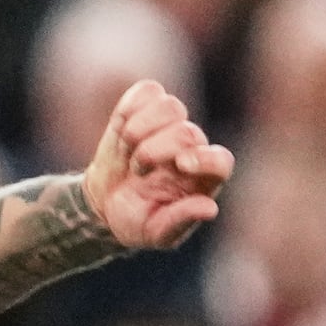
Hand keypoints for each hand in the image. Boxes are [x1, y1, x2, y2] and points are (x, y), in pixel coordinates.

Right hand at [78, 80, 232, 250]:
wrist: (105, 203)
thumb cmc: (136, 220)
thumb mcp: (155, 234)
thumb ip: (180, 221)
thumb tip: (209, 208)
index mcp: (202, 179)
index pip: (220, 160)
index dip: (204, 159)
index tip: (180, 165)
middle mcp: (191, 148)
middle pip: (188, 132)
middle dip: (156, 149)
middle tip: (137, 170)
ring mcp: (168, 125)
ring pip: (170, 105)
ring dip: (142, 127)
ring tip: (128, 147)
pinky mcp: (144, 108)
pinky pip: (147, 91)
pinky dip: (132, 106)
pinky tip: (121, 127)